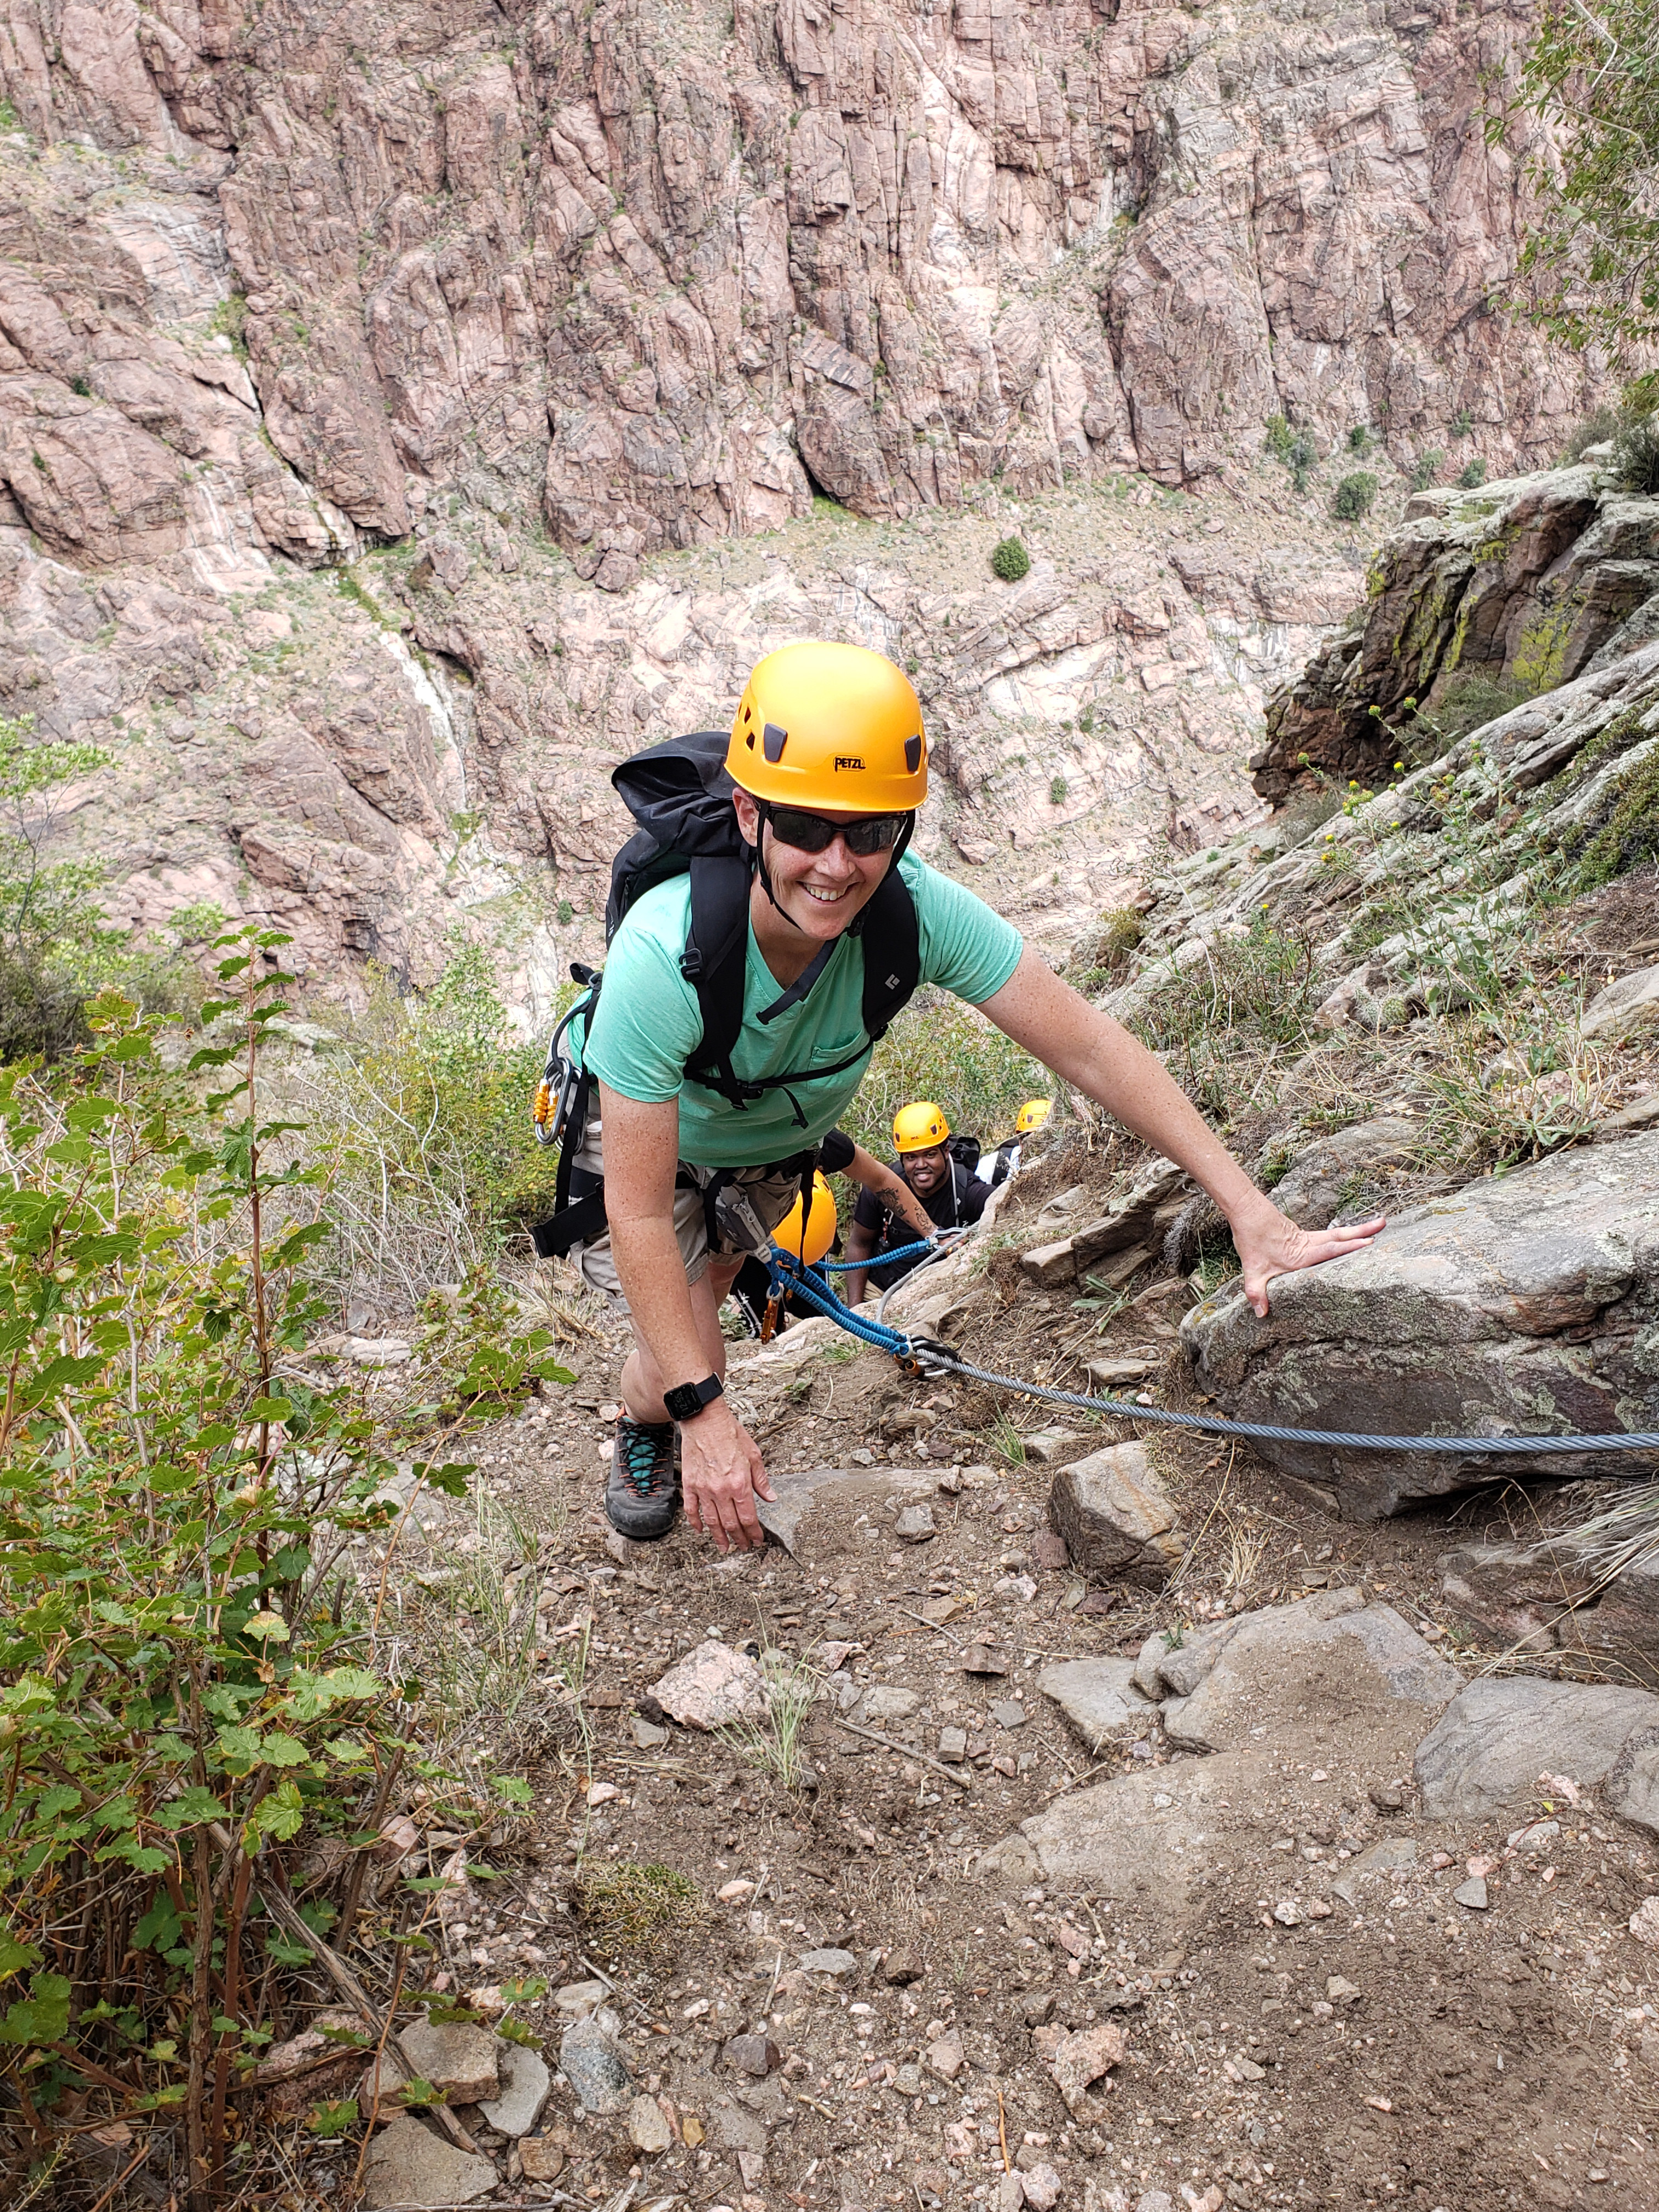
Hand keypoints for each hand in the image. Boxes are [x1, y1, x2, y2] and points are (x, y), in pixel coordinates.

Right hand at [679, 1402, 775, 1551]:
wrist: (704, 1420)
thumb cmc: (730, 1434)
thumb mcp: (753, 1455)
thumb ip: (761, 1480)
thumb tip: (770, 1498)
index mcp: (740, 1483)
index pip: (748, 1517)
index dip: (754, 1533)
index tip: (757, 1541)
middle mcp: (721, 1490)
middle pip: (731, 1523)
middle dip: (739, 1539)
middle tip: (744, 1547)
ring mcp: (703, 1489)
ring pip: (712, 1521)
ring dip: (719, 1537)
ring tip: (725, 1547)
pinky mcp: (690, 1484)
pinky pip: (692, 1509)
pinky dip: (696, 1522)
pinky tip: (701, 1530)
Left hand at [1228, 1195, 1384, 1318]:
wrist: (1246, 1211)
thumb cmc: (1251, 1240)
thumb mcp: (1252, 1270)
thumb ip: (1257, 1293)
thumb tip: (1261, 1314)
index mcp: (1302, 1254)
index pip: (1330, 1250)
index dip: (1349, 1247)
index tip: (1368, 1243)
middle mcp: (1309, 1244)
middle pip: (1340, 1236)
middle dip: (1363, 1232)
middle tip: (1384, 1224)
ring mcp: (1307, 1237)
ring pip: (1337, 1233)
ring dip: (1357, 1230)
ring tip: (1378, 1224)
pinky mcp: (1303, 1234)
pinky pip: (1329, 1235)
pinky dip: (1343, 1234)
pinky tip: (1350, 1236)